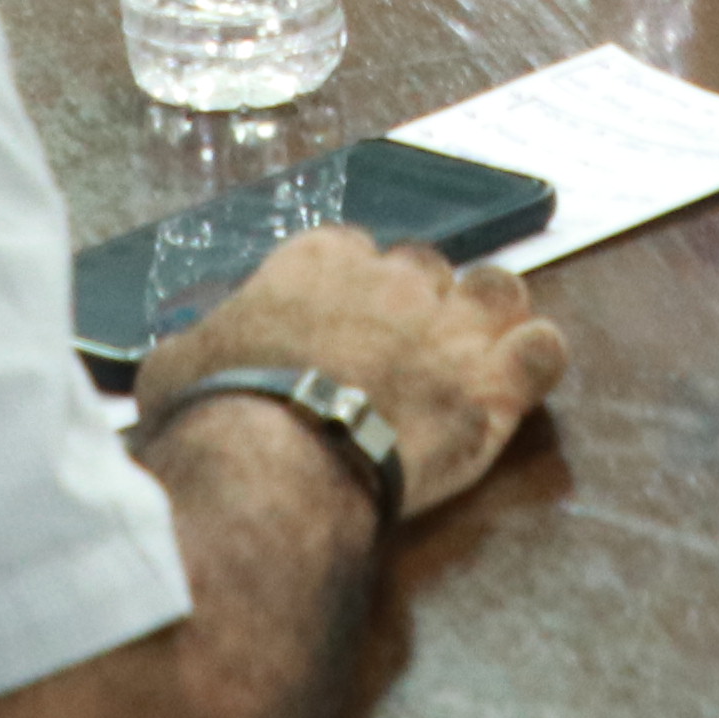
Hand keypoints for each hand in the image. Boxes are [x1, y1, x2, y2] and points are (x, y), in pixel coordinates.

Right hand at [143, 224, 568, 525]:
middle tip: (398, 364)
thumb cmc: (214, 414)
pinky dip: (534, 364)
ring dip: (486, 321)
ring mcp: (450, 325)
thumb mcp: (175, 366)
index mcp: (319, 261)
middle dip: (417, 309)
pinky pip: (543, 349)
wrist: (274, 463)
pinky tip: (519, 384)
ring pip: (496, 292)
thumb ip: (195, 347)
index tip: (341, 333)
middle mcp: (393, 276)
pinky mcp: (492, 383)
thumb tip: (184, 360)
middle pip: (425, 271)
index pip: (353, 253)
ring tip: (470, 362)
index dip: (352, 295)